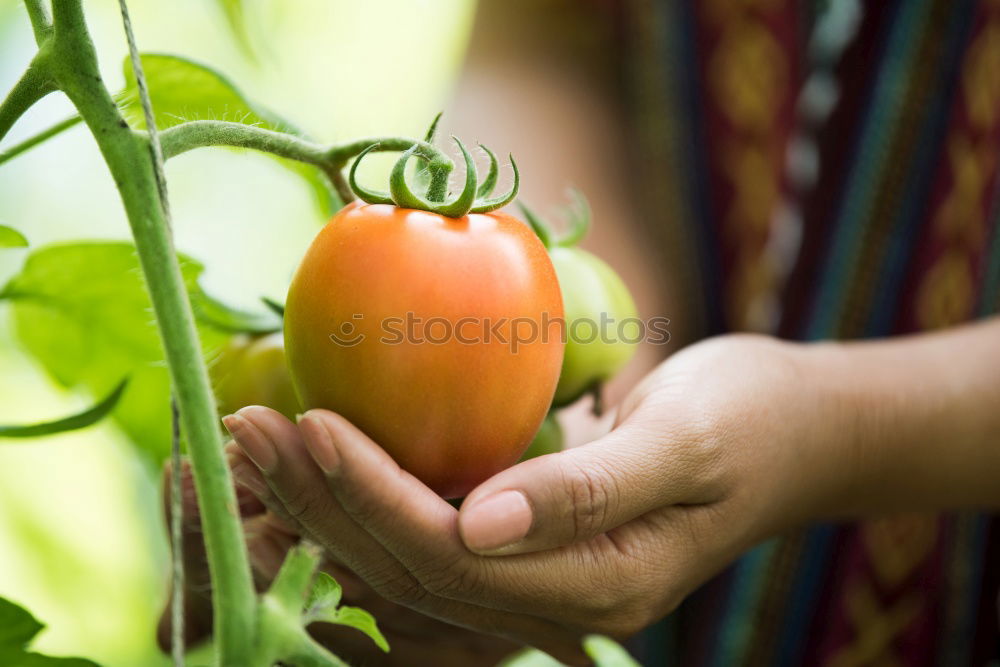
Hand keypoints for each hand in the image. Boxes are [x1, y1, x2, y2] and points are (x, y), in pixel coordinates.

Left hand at [223, 334, 849, 662]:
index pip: (454, 553)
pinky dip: (369, 503)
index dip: (374, 495)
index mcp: (599, 584)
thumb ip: (591, 489)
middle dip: (325, 498)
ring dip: (329, 501)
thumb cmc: (750, 420)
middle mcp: (556, 599)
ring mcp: (540, 580)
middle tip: (248, 428)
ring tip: (261, 440)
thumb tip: (481, 521)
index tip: (310, 425)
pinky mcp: (531, 548)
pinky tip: (321, 468)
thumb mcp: (686, 440)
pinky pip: (430, 543)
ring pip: (408, 560)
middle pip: (412, 565)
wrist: (794, 429)